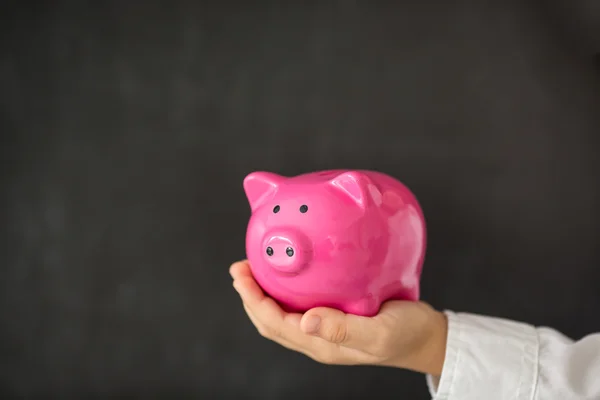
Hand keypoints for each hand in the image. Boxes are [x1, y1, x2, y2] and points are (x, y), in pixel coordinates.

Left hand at [230, 260, 447, 375]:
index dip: (252, 300)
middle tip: (239, 267)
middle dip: (249, 296)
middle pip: (270, 321)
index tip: (241, 274)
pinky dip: (283, 291)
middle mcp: (318, 339)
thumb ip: (344, 329)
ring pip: (281, 315)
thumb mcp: (380, 332)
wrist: (426, 337)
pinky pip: (298, 307)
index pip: (274, 323)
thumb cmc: (407, 334)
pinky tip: (287, 273)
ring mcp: (324, 330)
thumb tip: (305, 322)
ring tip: (253, 269)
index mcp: (323, 344)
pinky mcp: (333, 318)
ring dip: (262, 294)